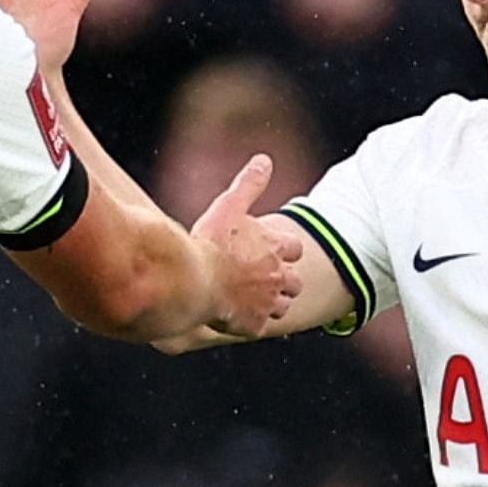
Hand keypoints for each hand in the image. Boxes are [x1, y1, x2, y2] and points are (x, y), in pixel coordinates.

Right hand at [191, 158, 303, 337]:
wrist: (193, 280)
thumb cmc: (210, 242)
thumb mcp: (229, 206)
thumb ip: (249, 184)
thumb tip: (264, 160)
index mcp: (278, 248)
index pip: (295, 249)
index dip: (282, 250)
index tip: (267, 250)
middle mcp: (280, 276)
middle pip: (294, 282)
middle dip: (282, 280)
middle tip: (260, 278)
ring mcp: (269, 303)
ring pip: (282, 306)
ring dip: (270, 302)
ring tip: (249, 298)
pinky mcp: (255, 326)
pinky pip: (260, 326)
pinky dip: (251, 322)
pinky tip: (235, 316)